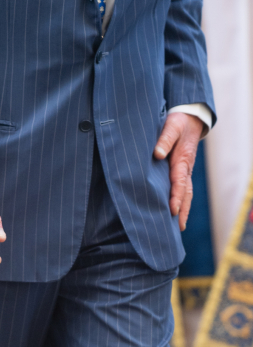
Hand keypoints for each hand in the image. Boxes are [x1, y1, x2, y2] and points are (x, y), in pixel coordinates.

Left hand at [154, 113, 203, 230]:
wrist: (190, 118)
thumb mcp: (171, 126)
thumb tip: (157, 154)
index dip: (176, 197)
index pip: (179, 182)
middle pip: (185, 192)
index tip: (173, 211)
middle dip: (183, 210)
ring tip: (179, 225)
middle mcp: (185, 167)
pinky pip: (182, 186)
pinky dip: (182, 199)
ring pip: (186, 191)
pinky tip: (176, 209)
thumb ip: (164, 139)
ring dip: (184, 207)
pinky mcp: (181, 168)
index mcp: (182, 160)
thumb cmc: (178, 122)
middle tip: (179, 227)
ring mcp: (185, 169)